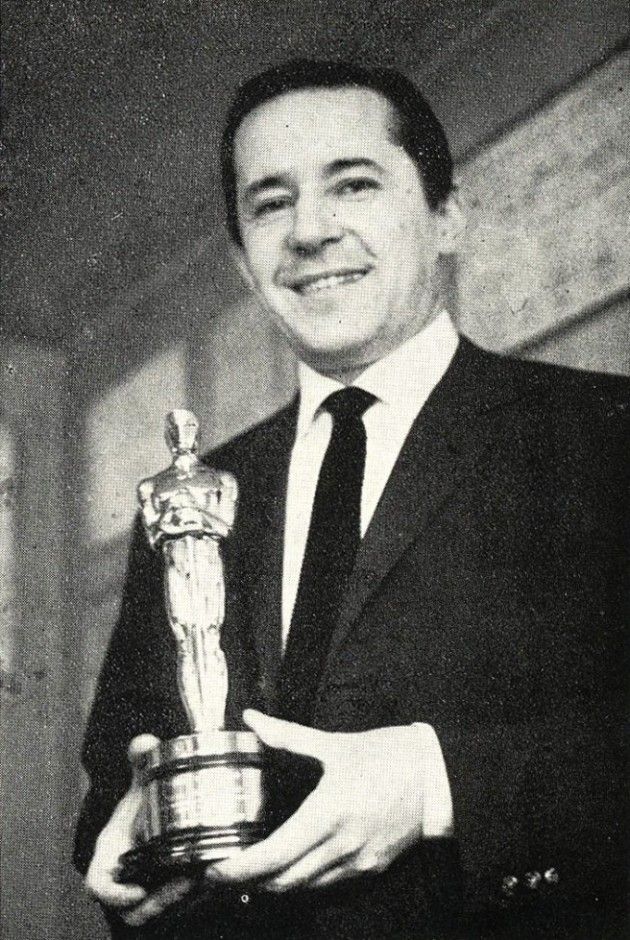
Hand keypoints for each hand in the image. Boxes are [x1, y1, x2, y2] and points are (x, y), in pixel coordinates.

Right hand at [84, 735, 192, 925]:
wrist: (154, 819)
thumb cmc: (140, 809)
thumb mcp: (140, 785)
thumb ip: (141, 763)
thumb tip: (145, 742)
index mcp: (111, 856)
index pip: (98, 886)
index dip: (113, 894)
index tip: (138, 890)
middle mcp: (124, 879)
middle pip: (134, 910)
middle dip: (162, 899)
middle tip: (189, 880)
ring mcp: (144, 891)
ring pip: (157, 911)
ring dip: (180, 899)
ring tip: (203, 878)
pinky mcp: (165, 896)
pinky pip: (174, 907)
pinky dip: (190, 896)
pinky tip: (208, 877)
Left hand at [206, 709, 452, 891]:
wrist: (439, 777)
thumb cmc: (387, 756)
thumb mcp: (334, 743)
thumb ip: (287, 735)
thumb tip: (251, 718)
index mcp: (328, 813)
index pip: (273, 856)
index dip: (239, 870)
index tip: (214, 871)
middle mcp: (341, 845)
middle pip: (283, 882)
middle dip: (248, 883)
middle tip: (223, 873)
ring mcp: (358, 862)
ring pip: (304, 890)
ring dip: (274, 886)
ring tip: (250, 874)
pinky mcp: (371, 869)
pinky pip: (328, 886)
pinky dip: (303, 884)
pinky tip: (290, 871)